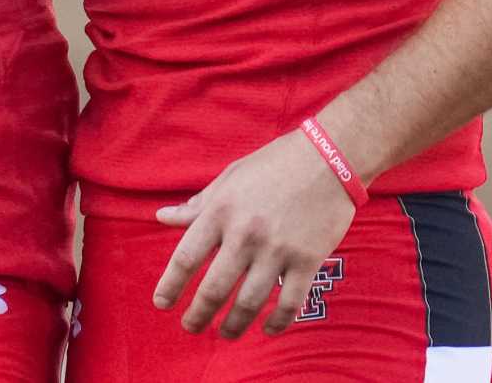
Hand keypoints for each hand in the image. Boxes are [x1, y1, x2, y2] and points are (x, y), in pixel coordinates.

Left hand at [151, 127, 357, 338]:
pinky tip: (268, 329)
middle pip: (215, 289)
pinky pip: (290, 302)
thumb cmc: (275, 164)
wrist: (329, 158)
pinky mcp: (308, 260)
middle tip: (191, 327)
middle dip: (198, 315)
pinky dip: (278, 322)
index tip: (162, 304)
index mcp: (221, 211)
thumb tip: (162, 217)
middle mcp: (246, 234)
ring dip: (234, 325)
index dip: (170, 286)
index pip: (186, 257)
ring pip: (249, 303)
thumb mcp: (230, 178)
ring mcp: (278, 249)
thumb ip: (197, 205)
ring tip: (225, 333)